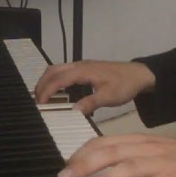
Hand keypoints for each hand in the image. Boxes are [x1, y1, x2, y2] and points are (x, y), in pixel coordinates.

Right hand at [34, 60, 155, 114]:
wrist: (139, 74)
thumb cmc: (124, 85)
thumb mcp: (108, 97)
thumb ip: (90, 103)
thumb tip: (72, 111)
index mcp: (83, 71)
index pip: (58, 79)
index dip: (46, 90)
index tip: (39, 104)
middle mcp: (80, 65)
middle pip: (53, 70)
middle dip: (42, 84)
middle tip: (36, 101)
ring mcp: (82, 65)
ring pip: (58, 69)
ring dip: (47, 80)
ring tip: (42, 96)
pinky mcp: (85, 68)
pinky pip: (64, 70)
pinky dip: (55, 79)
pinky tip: (56, 91)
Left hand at [57, 133, 175, 176]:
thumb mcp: (150, 152)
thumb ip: (127, 157)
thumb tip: (98, 166)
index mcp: (139, 142)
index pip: (105, 143)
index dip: (83, 153)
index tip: (66, 165)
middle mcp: (147, 149)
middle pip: (112, 152)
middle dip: (86, 164)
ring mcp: (164, 163)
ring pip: (132, 167)